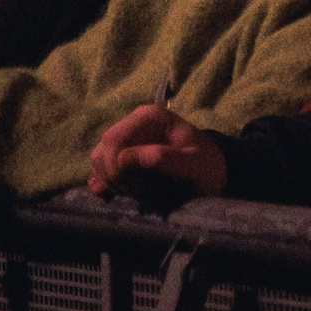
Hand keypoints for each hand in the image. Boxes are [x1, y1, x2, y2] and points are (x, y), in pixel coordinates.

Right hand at [88, 106, 227, 204]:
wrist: (211, 176)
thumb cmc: (206, 168)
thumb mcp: (193, 166)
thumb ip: (161, 160)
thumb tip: (124, 159)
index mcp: (149, 117)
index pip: (113, 140)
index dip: (117, 168)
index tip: (138, 188)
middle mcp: (133, 122)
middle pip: (103, 151)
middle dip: (117, 178)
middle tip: (142, 193)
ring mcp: (125, 137)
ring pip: (99, 161)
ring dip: (114, 183)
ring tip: (140, 192)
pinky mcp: (121, 154)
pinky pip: (100, 169)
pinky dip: (108, 184)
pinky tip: (126, 193)